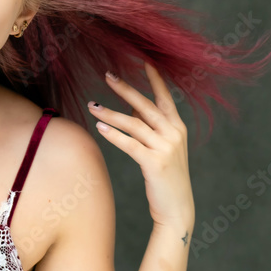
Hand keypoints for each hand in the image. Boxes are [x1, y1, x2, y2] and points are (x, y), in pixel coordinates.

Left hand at [88, 62, 194, 229]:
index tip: (145, 61)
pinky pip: (130, 145)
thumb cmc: (166, 177)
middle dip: (125, 89)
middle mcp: (174, 134)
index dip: (155, 79)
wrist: (177, 209)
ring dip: (110, 113)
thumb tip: (131, 109)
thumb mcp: (163, 148)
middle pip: (145, 106)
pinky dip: (114, 135)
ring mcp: (166, 149)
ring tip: (92, 105)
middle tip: (107, 75)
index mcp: (178, 128)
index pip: (165, 98)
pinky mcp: (155, 164)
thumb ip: (150, 128)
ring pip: (134, 124)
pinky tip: (100, 128)